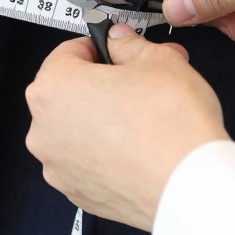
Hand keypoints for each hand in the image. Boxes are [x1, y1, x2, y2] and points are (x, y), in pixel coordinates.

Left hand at [25, 30, 227, 230]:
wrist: (191, 187)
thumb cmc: (171, 127)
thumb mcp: (158, 60)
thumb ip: (129, 44)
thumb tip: (120, 41)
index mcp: (52, 88)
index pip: (69, 52)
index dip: (101, 48)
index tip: (120, 53)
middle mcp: (43, 130)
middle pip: (70, 92)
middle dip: (104, 84)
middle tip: (141, 84)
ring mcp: (58, 166)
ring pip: (77, 129)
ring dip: (103, 119)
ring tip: (143, 120)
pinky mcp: (77, 193)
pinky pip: (86, 161)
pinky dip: (105, 153)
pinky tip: (137, 149)